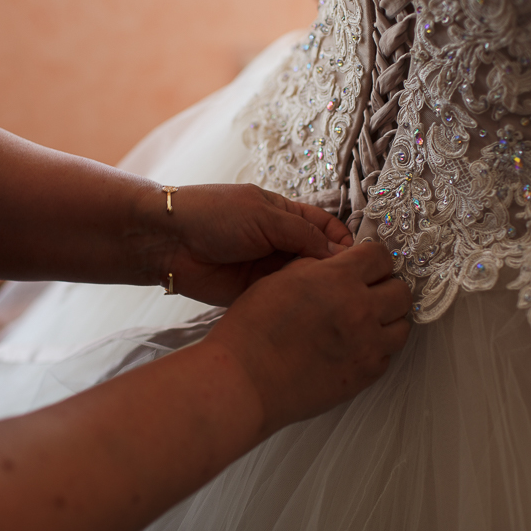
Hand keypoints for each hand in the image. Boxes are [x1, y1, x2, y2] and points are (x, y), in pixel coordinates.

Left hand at [156, 184, 353, 305]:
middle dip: (336, 273)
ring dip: (319, 293)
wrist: (168, 241)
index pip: (328, 229)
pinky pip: (284, 301)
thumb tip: (339, 253)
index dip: (345, 244)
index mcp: (286, 216)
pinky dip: (299, 308)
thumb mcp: (263, 215)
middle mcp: (281, 243)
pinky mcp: (256, 294)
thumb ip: (302, 234)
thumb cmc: (212, 214)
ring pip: (305, 283)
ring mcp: (269, 270)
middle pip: (320, 260)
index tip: (362, 261)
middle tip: (355, 289)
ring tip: (338, 305)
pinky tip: (313, 316)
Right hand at [204, 242, 412, 434]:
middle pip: (400, 291)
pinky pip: (387, 355)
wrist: (245, 379)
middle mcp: (360, 309)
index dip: (373, 260)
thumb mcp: (280, 278)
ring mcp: (367, 345)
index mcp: (338, 279)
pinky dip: (376, 348)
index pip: (381, 257)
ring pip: (402, 325)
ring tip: (366, 321)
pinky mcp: (365, 375)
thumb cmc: (252, 330)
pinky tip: (354, 346)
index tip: (367, 266)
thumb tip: (337, 263)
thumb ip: (316, 267)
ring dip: (388, 319)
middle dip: (386, 288)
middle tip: (369, 293)